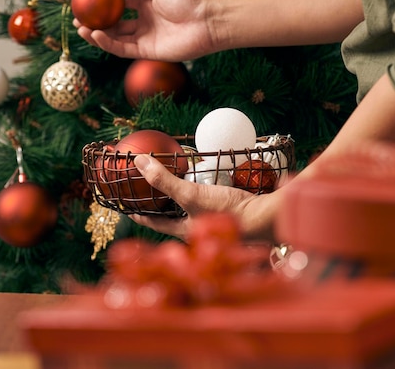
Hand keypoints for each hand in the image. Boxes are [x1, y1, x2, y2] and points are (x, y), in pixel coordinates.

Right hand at [75, 0, 215, 61]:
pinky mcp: (147, 52)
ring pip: (116, 38)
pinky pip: (124, 49)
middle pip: (114, 24)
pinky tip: (97, 35)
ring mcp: (145, 37)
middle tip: (77, 19)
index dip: (102, 4)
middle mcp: (143, 22)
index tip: (85, 1)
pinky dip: (109, 44)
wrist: (206, 21)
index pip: (119, 5)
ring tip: (82, 28)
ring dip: (97, 35)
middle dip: (95, 23)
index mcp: (146, 4)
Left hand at [130, 155, 278, 241]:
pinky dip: (204, 193)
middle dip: (163, 207)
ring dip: (185, 199)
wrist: (264, 217)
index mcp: (185, 230)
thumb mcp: (190, 194)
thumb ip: (164, 180)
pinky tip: (208, 181)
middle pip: (173, 217)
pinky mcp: (230, 212)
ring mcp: (214, 222)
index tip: (129, 209)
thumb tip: (139, 163)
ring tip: (179, 184)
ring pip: (192, 210)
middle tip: (152, 193)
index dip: (141, 215)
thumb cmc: (226, 211)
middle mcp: (198, 229)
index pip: (156, 223)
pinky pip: (210, 202)